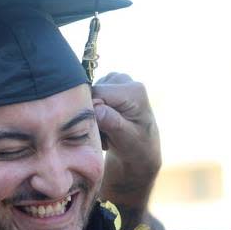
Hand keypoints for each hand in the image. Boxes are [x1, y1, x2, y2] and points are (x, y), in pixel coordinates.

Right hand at [92, 72, 161, 211]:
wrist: (142, 149)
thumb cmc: (137, 147)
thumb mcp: (127, 139)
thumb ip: (112, 122)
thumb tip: (96, 108)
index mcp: (133, 90)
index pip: (97, 93)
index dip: (90, 111)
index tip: (98, 131)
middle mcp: (124, 79)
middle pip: (91, 92)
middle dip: (92, 114)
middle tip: (104, 134)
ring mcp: (115, 80)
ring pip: (88, 95)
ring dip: (93, 115)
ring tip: (106, 132)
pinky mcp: (106, 84)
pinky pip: (90, 96)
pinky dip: (93, 112)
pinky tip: (104, 124)